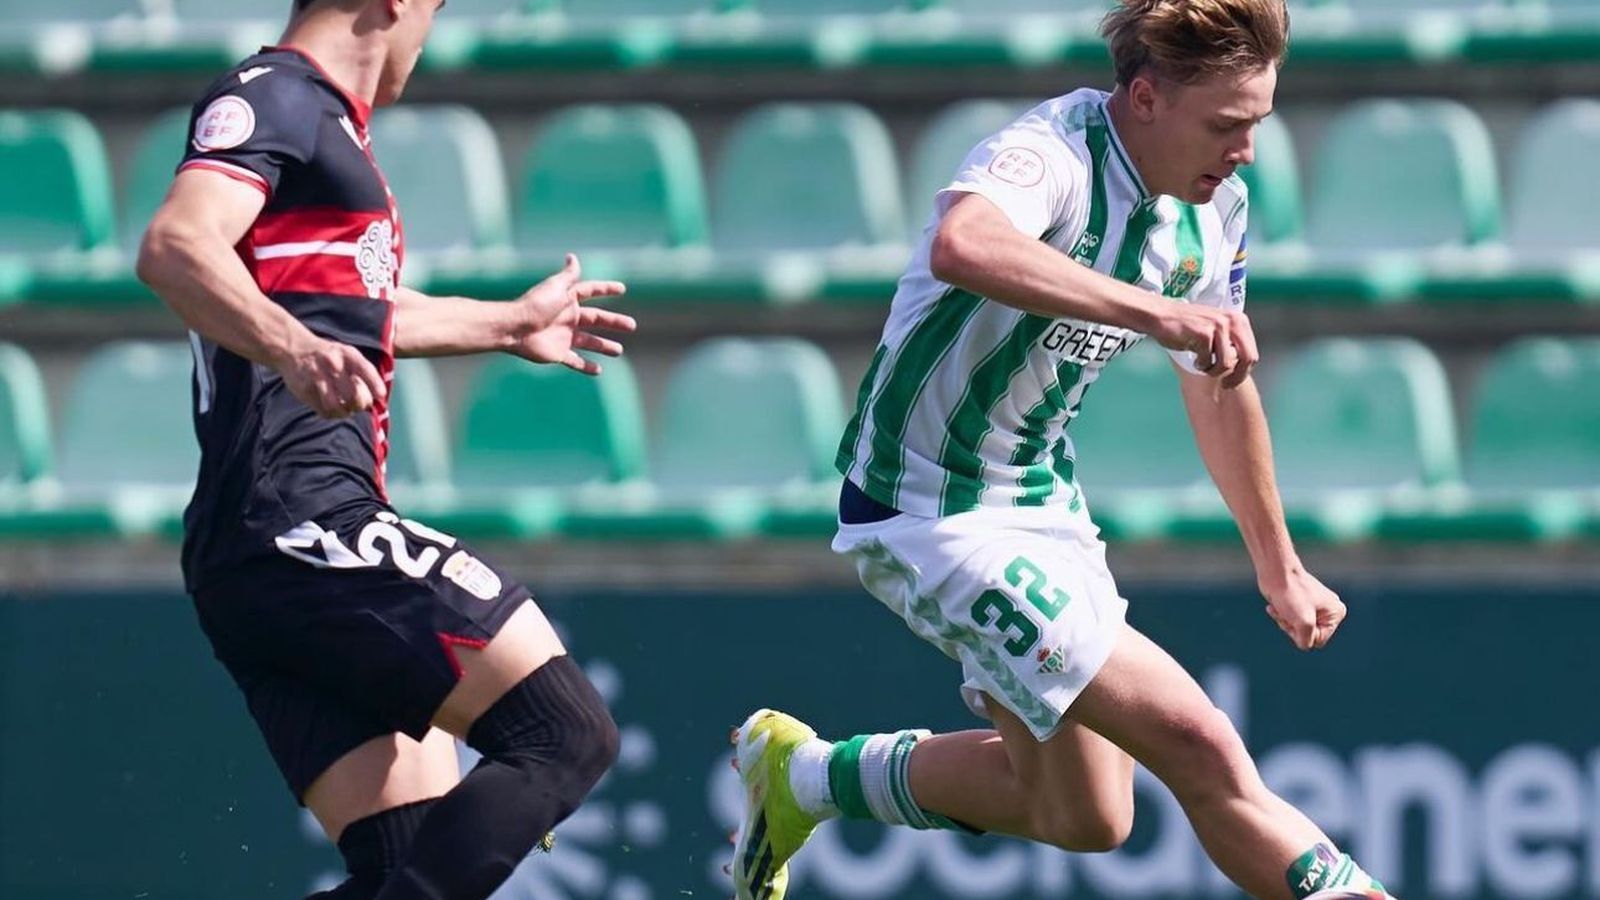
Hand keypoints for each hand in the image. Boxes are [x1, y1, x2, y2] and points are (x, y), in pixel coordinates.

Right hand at [276, 335, 386, 418]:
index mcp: (347, 354)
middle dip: (360, 404)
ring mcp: (317, 377)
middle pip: (353, 394)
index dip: (375, 385)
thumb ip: (363, 370)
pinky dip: (332, 414)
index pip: (366, 370)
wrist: (293, 348)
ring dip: (345, 412)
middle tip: (359, 405)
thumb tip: (380, 396)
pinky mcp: (305, 389)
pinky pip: (323, 410)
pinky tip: (333, 408)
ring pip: (336, 406)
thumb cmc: (328, 355)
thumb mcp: (346, 353)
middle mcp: (332, 364)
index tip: (380, 396)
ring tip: (346, 409)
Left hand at [510, 254, 634, 374]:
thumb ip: (568, 275)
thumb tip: (572, 256)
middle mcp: (568, 317)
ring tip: (619, 351)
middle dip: (614, 322)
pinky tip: (598, 370)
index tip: (622, 289)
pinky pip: (575, 361)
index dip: (606, 289)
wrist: (515, 329)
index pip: (591, 291)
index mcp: (568, 300)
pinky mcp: (558, 353)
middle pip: (597, 319)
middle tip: (632, 325)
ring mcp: (564, 337)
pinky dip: (586, 367)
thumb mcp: (555, 287)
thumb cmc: (535, 306)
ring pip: (589, 342)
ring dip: (604, 346)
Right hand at [1148, 304, 1257, 388]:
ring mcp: (1219, 326)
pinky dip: (1199, 365)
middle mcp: (1232, 320)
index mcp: (1239, 320)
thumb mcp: (1216, 330)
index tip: (1233, 381)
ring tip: (1202, 364)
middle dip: (1236, 377)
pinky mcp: (1204, 334)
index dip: (1244, 372)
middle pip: (1247, 359)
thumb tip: (1242, 368)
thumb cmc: (1187, 326)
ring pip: (1226, 364)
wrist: (1162, 316)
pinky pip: (1207, 361)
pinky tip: (1192, 357)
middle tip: (1226, 385)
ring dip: (1212, 370)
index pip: (1252, 352)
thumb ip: (1230, 343)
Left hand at [1261, 569, 1345, 650]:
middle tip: (1286, 614)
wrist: (1274, 572)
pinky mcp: (1301, 604)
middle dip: (1292, 628)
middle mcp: (1329, 610)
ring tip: (1280, 608)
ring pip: (1297, 628)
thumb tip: (1304, 644)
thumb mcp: (1303, 623)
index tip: (1295, 619)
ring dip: (1285, 621)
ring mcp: (1315, 606)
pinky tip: (1274, 607)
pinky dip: (1281, 616)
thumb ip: (1306, 640)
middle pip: (1308, 635)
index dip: (1302, 634)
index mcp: (1336, 613)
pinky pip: (1291, 620)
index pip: (1318, 640)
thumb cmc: (1290, 594)